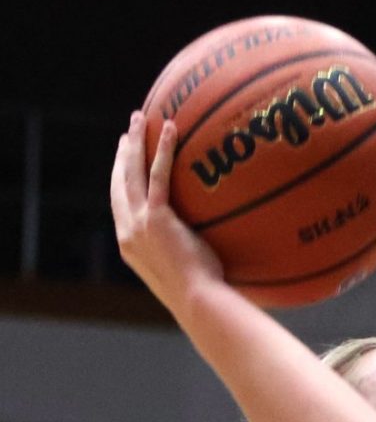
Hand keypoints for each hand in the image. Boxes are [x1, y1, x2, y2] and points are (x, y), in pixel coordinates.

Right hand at [110, 111, 223, 309]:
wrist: (198, 304)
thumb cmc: (201, 298)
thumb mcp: (186, 273)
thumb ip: (185, 254)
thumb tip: (209, 247)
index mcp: (130, 245)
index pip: (120, 205)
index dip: (120, 180)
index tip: (123, 161)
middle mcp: (128, 232)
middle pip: (119, 183)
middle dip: (122, 154)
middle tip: (127, 132)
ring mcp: (138, 224)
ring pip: (132, 173)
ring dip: (135, 142)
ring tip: (140, 117)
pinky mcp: (156, 219)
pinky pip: (158, 176)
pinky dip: (163, 150)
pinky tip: (170, 128)